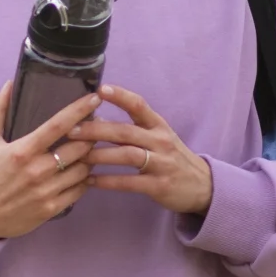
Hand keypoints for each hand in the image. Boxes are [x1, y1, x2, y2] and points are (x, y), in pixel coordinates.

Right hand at [0, 83, 99, 250]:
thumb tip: (9, 84)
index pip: (58, 125)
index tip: (95, 98)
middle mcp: (37, 171)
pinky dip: (85, 179)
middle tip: (98, 125)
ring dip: (91, 156)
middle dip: (93, 134)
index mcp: (22, 151)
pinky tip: (84, 171)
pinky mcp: (51, 209)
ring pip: (83, 169)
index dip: (79, 110)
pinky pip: (79, 191)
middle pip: (79, 147)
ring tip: (92, 148)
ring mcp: (46, 192)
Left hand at [69, 84, 214, 214]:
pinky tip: (90, 181)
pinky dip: (108, 181)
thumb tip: (94, 117)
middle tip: (72, 131)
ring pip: (127, 155)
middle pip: (126, 131)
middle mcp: (161, 141)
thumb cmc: (171, 157)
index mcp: (158, 126)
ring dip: (100, 155)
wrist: (203, 186)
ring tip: (77, 157)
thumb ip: (129, 129)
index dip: (121, 96)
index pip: (139, 106)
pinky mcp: (160, 185)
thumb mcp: (156, 137)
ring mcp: (162, 163)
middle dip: (97, 130)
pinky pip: (129, 182)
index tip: (100, 90)